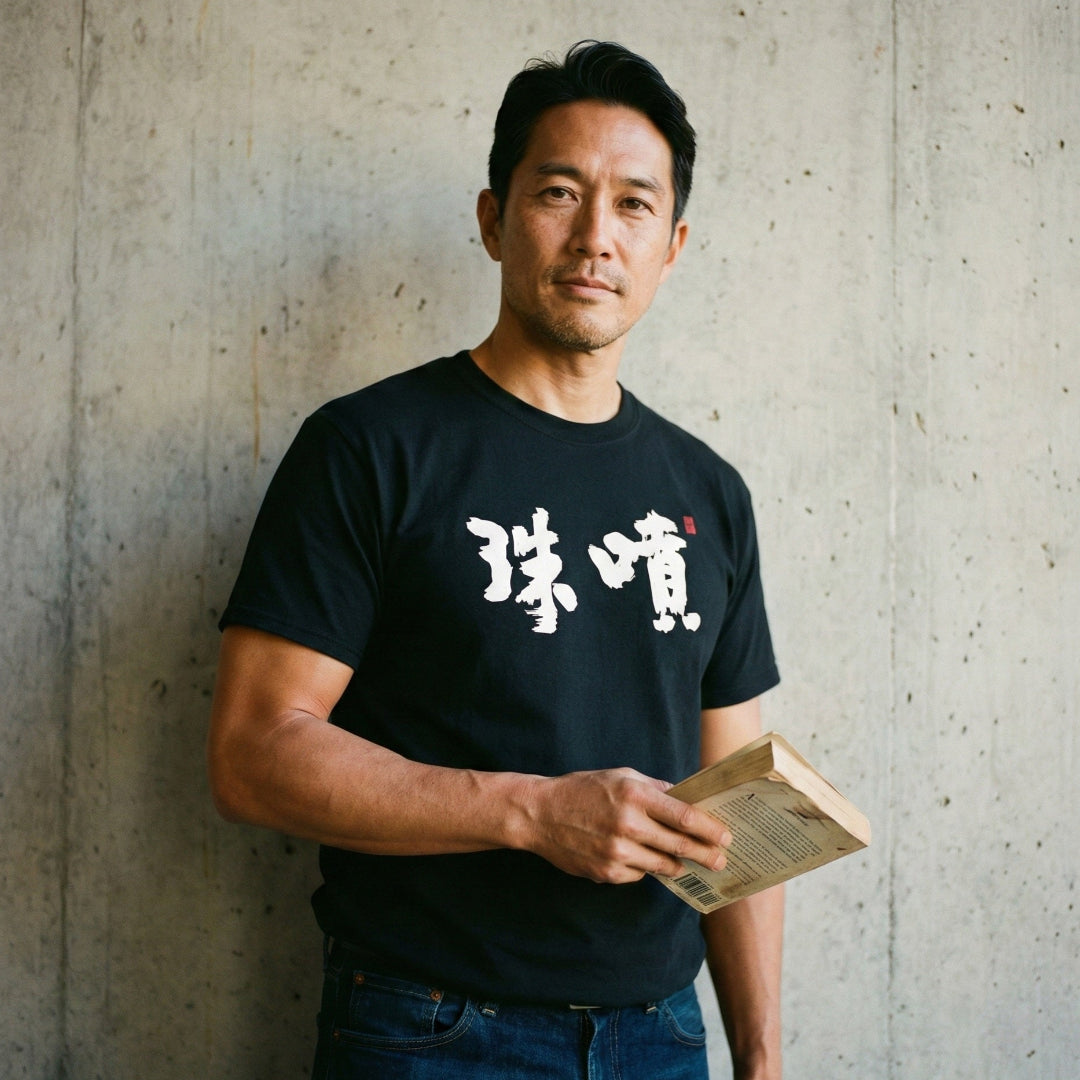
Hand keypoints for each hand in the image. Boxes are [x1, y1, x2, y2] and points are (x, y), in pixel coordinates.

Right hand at [515, 768, 731, 883]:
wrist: (540, 814)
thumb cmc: (582, 790)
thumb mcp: (620, 776)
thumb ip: (654, 788)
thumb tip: (686, 798)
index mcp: (634, 795)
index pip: (683, 816)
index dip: (709, 829)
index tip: (726, 836)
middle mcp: (627, 824)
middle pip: (679, 845)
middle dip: (705, 854)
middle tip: (720, 860)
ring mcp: (617, 852)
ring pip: (662, 865)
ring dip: (676, 863)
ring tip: (684, 860)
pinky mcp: (606, 873)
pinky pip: (639, 874)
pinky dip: (643, 867)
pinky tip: (637, 856)